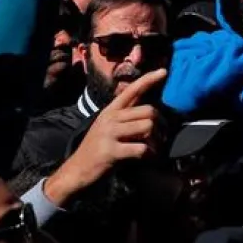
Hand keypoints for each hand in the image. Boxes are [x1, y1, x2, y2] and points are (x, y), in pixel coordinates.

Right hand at [44, 69, 167, 205]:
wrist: (77, 170)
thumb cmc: (99, 149)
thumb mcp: (109, 127)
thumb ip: (127, 117)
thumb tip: (152, 110)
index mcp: (110, 110)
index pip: (132, 90)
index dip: (149, 80)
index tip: (164, 71)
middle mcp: (110, 118)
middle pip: (149, 111)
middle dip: (161, 125)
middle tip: (161, 137)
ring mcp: (109, 134)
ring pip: (148, 127)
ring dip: (156, 141)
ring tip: (152, 149)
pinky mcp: (111, 151)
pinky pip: (142, 148)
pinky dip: (149, 155)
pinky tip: (146, 158)